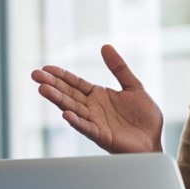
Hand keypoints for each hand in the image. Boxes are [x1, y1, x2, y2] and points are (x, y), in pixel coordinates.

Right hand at [30, 44, 163, 152]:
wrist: (154, 141)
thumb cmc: (144, 118)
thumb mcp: (133, 86)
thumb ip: (119, 68)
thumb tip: (105, 46)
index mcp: (98, 96)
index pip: (75, 83)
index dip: (61, 75)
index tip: (46, 68)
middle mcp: (92, 108)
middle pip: (68, 94)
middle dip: (52, 84)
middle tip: (35, 75)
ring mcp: (95, 122)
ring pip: (72, 108)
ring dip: (58, 99)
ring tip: (43, 89)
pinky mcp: (101, 135)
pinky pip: (86, 127)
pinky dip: (76, 121)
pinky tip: (65, 114)